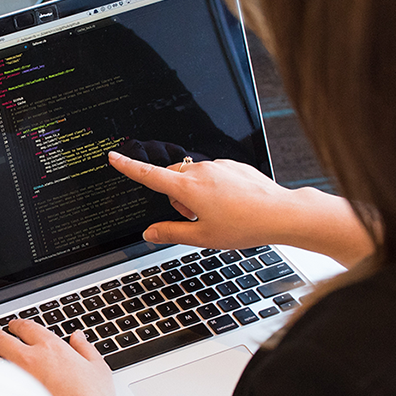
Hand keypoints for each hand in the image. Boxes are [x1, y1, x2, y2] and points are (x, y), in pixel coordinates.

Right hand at [108, 150, 373, 266]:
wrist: (281, 213)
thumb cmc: (244, 226)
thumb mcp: (202, 237)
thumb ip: (170, 233)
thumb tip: (149, 233)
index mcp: (187, 188)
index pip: (149, 175)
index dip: (128, 167)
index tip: (114, 157)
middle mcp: (200, 171)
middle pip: (172, 179)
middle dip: (175, 197)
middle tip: (195, 218)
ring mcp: (218, 166)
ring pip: (192, 177)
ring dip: (195, 193)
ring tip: (218, 213)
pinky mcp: (232, 165)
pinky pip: (212, 174)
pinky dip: (213, 188)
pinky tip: (231, 204)